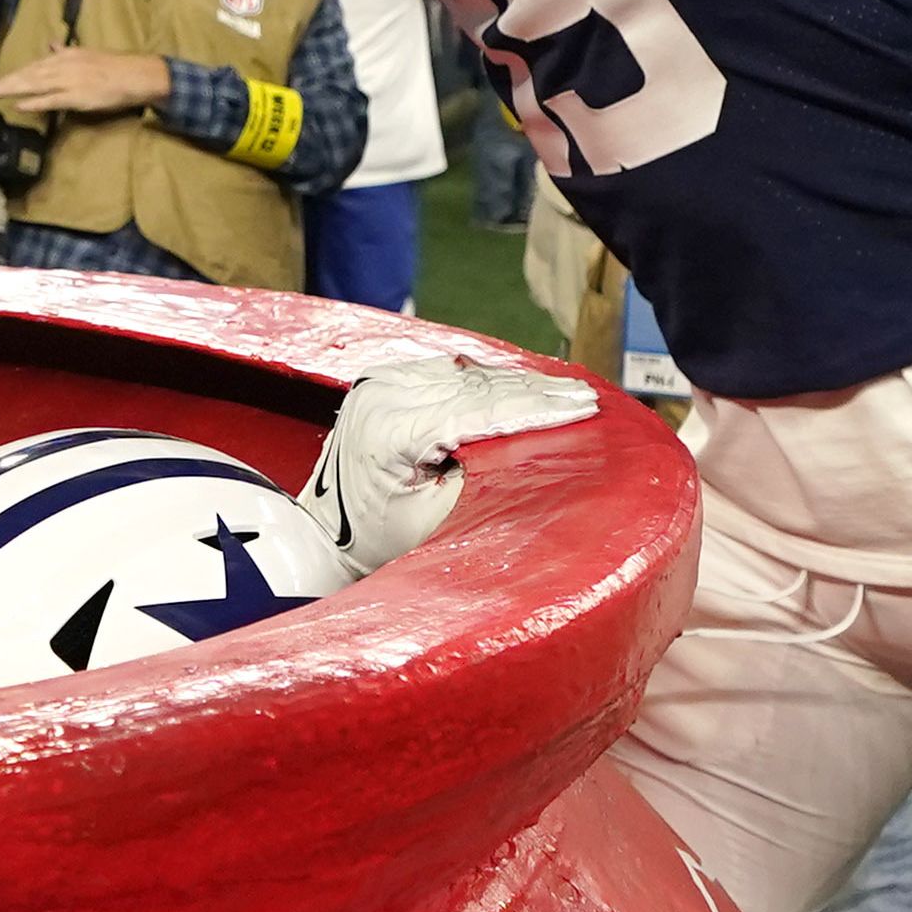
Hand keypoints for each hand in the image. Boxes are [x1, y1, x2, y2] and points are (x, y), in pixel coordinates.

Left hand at [0, 47, 170, 117]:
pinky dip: (35, 103)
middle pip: (31, 74)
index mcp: (66, 55)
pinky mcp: (77, 97)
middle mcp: (64, 66)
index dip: (18, 72)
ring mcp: (69, 81)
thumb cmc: (114, 66)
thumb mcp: (87, 53)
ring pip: (36, 85)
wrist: (136, 74)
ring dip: (15, 89)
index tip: (1, 78)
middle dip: (9, 80)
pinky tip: (20, 105)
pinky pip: (52, 100)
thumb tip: (51, 45)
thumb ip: (65, 51)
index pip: (37, 64)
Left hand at [297, 357, 600, 577]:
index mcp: (390, 429)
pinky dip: (487, 380)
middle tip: (586, 396)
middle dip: (535, 391)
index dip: (535, 408)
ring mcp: (379, 382)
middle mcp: (380, 394)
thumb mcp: (439, 517)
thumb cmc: (381, 539)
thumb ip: (484, 475)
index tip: (583, 406)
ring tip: (565, 390)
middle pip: (476, 386)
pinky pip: (447, 372)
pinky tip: (523, 385)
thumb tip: (535, 444)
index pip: (479, 410)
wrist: (325, 534)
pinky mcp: (384, 380)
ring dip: (515, 382)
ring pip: (465, 373)